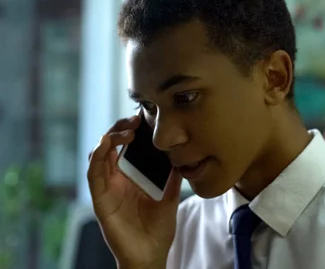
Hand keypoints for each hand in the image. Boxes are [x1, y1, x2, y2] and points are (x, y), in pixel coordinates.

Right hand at [87, 116, 181, 268]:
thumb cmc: (158, 228)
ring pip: (98, 155)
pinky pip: (94, 174)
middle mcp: (115, 180)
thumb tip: (183, 156)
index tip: (142, 117)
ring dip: (109, 138)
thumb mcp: (170, 195)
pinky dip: (98, 156)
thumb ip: (173, 177)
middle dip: (120, 129)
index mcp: (129, 177)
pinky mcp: (101, 199)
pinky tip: (107, 143)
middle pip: (110, 146)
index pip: (124, 147)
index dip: (130, 130)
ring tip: (127, 130)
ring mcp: (106, 189)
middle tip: (135, 120)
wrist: (151, 254)